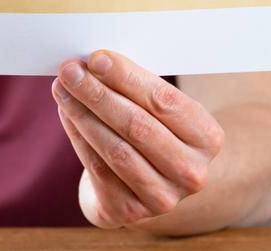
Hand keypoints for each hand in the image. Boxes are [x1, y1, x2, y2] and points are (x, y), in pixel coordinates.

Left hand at [51, 49, 224, 228]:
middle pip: (137, 126)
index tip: (96, 58)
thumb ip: (137, 87)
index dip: (127, 78)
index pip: (164, 101)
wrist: (153, 183)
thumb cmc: (156, 130)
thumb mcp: (162, 109)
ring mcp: (162, 198)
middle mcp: (191, 172)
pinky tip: (67, 113)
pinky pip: (97, 169)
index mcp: (208, 138)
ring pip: (115, 150)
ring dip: (82, 114)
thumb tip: (95, 62)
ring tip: (62, 89)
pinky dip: (78, 136)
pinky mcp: (129, 212)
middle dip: (98, 94)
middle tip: (70, 71)